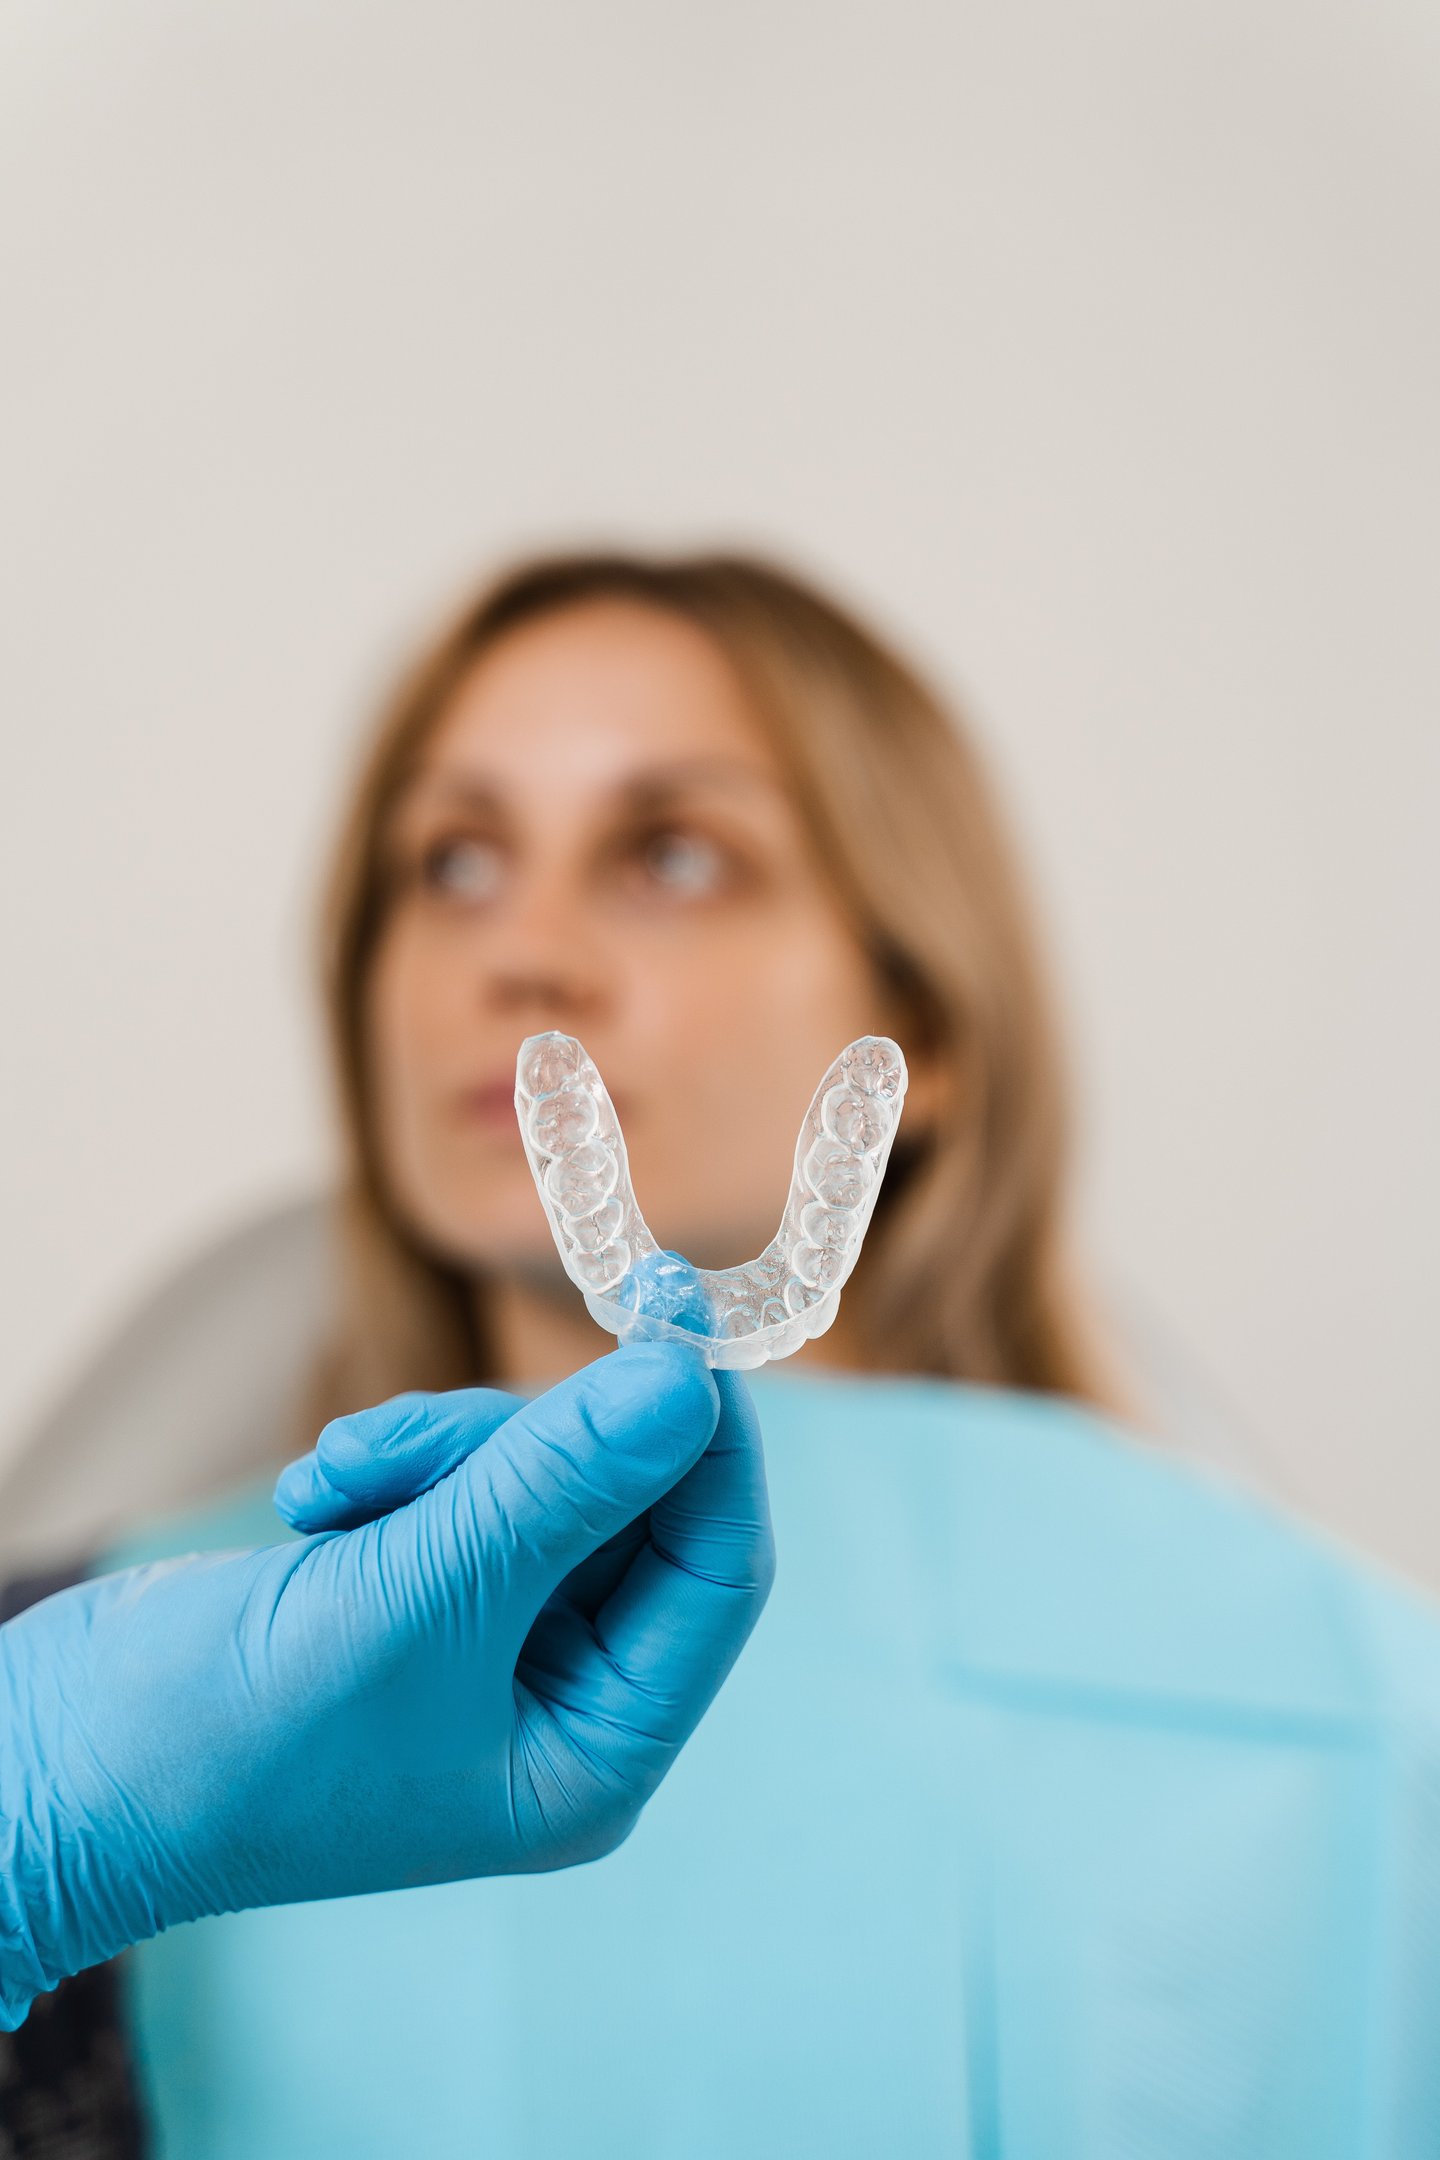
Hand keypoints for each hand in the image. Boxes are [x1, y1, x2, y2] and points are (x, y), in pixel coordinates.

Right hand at [0, 1346, 772, 2027]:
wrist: (59, 1764)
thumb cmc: (235, 1734)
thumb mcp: (418, 1593)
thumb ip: (560, 1481)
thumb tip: (687, 1379)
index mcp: (593, 1752)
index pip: (715, 1570)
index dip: (706, 1444)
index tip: (676, 1323)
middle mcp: (557, 1703)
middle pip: (625, 1509)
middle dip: (529, 1448)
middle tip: (439, 1426)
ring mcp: (487, 1646)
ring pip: (535, 1479)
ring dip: (441, 1454)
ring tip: (340, 1486)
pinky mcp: (416, 1592)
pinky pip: (458, 1484)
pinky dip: (394, 1469)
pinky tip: (317, 1499)